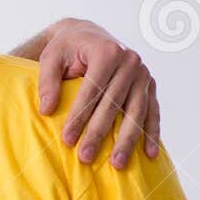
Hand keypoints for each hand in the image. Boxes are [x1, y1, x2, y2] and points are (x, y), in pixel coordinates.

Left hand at [37, 18, 160, 168]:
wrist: (88, 35)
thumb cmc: (66, 48)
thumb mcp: (50, 58)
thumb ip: (47, 82)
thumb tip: (46, 110)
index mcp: (107, 52)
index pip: (91, 91)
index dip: (79, 116)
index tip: (67, 140)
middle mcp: (130, 62)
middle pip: (113, 104)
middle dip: (99, 133)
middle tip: (86, 157)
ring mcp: (143, 74)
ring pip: (136, 112)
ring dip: (127, 140)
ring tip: (117, 164)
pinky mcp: (150, 85)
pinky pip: (152, 111)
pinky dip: (151, 133)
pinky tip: (149, 153)